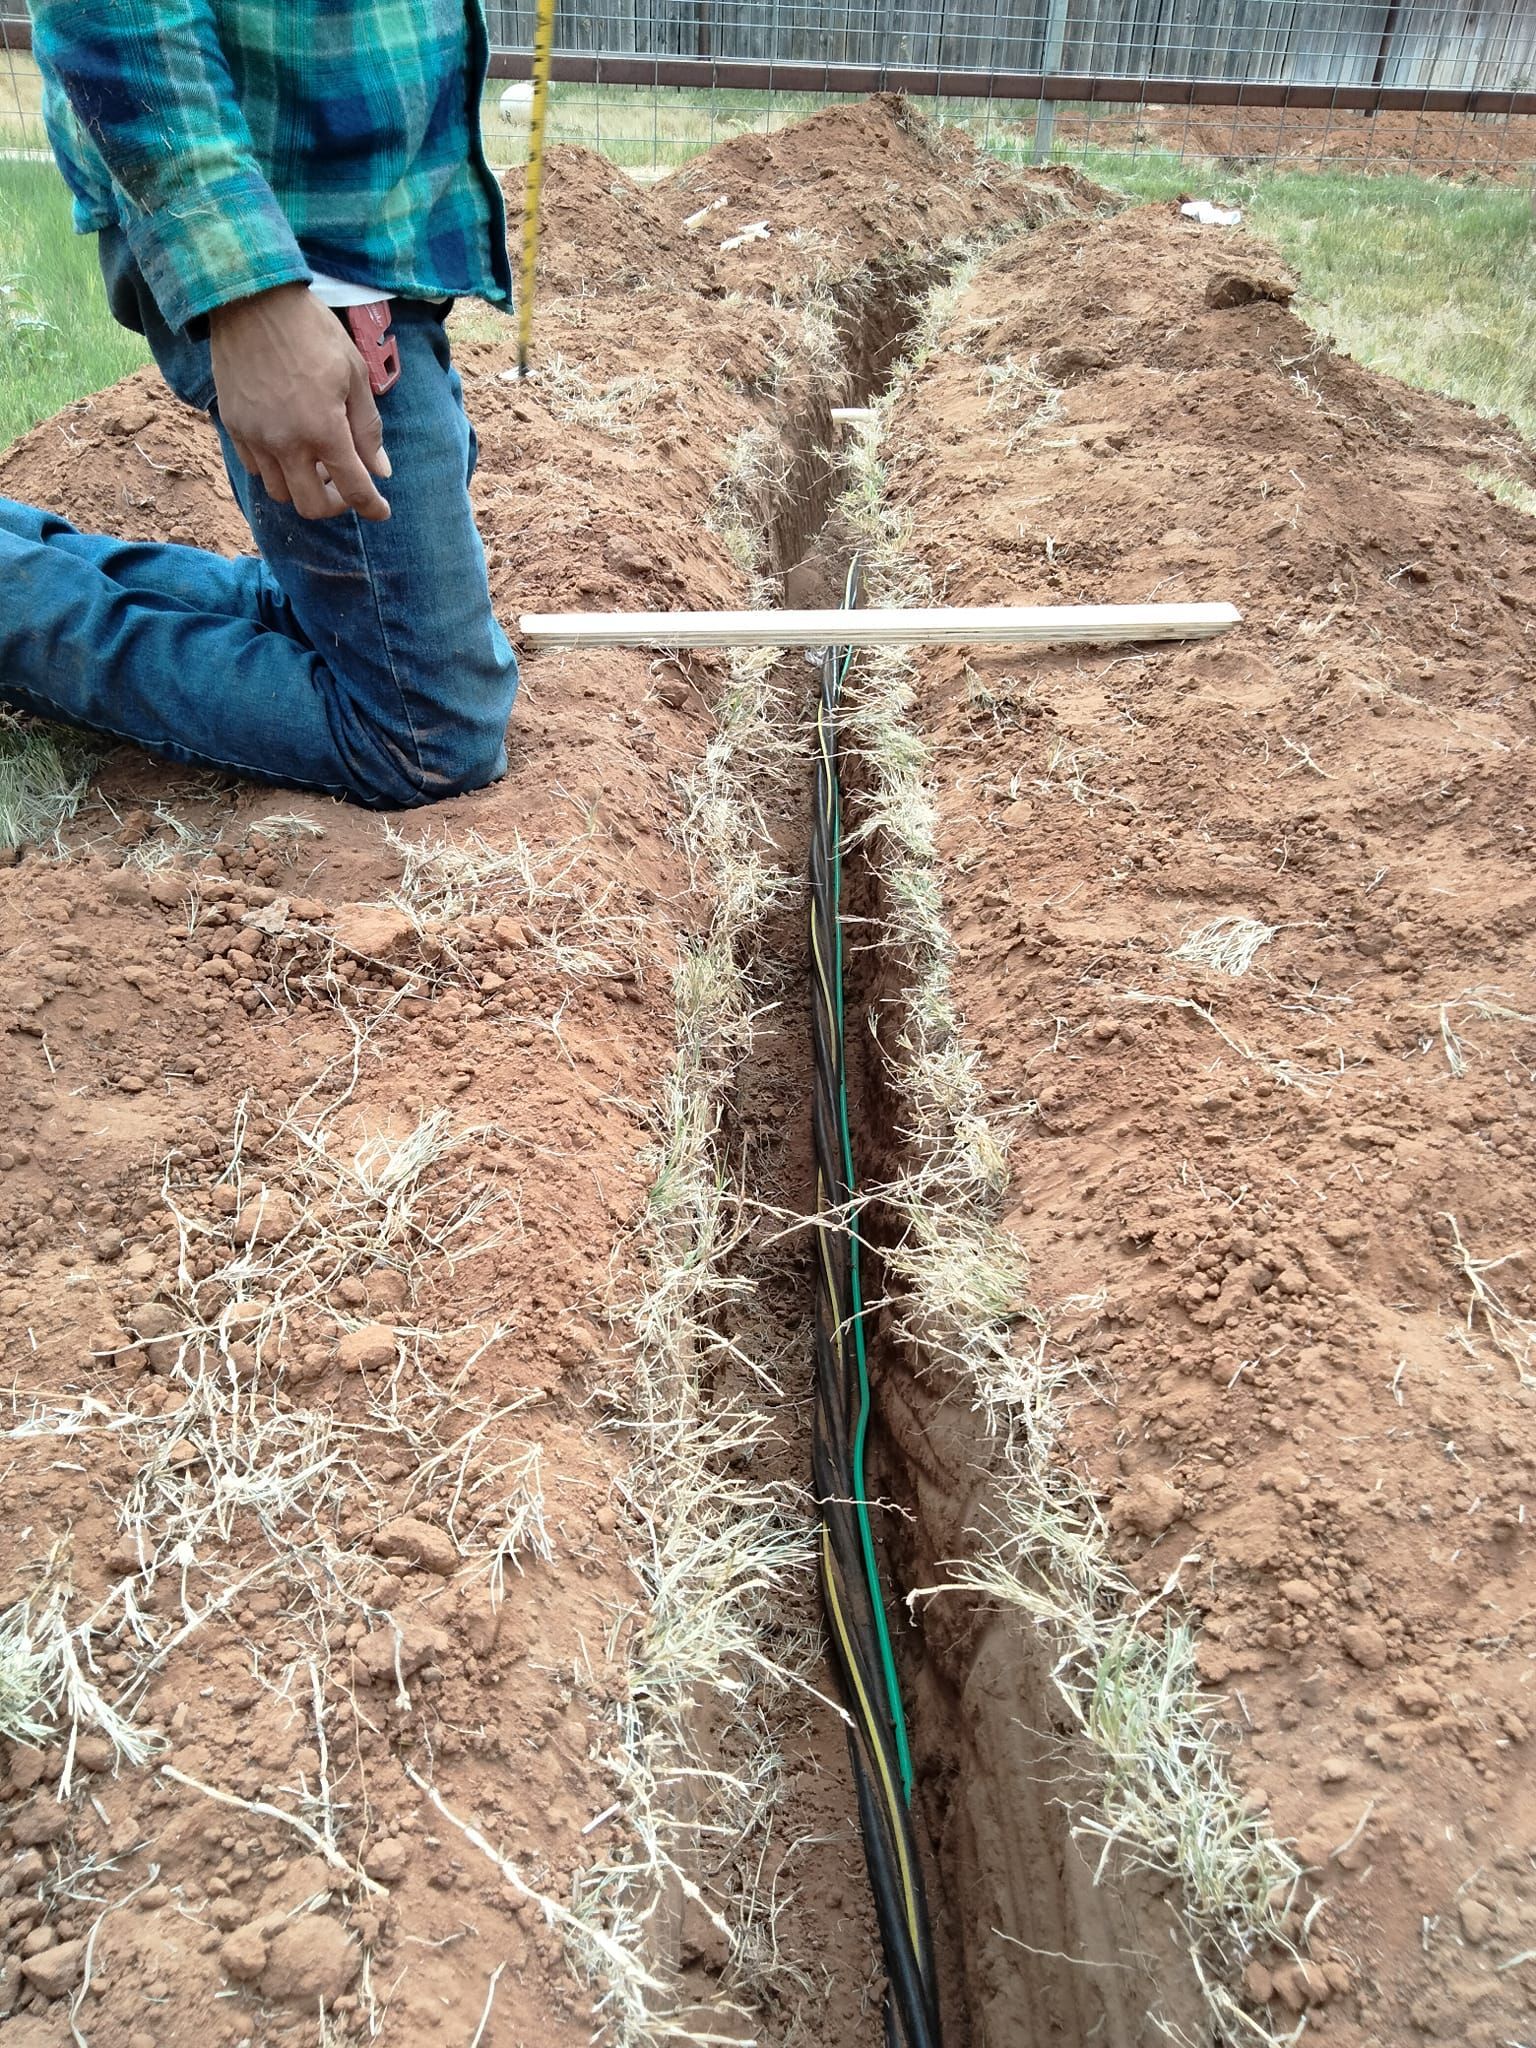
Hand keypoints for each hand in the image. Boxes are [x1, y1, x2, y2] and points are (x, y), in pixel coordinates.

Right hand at [210, 284, 391, 520]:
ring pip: (280, 493)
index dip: (372, 507)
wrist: (252, 301)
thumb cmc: (312, 332)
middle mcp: (286, 443)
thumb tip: (380, 469)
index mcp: (323, 430)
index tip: (381, 511)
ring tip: (316, 460)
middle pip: (312, 506)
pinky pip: (256, 469)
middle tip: (345, 483)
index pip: (354, 489)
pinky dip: (276, 469)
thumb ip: (367, 429)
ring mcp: (255, 437)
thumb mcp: (354, 375)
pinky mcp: (233, 426)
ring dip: (303, 487)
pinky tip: (288, 445)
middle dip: (335, 503)